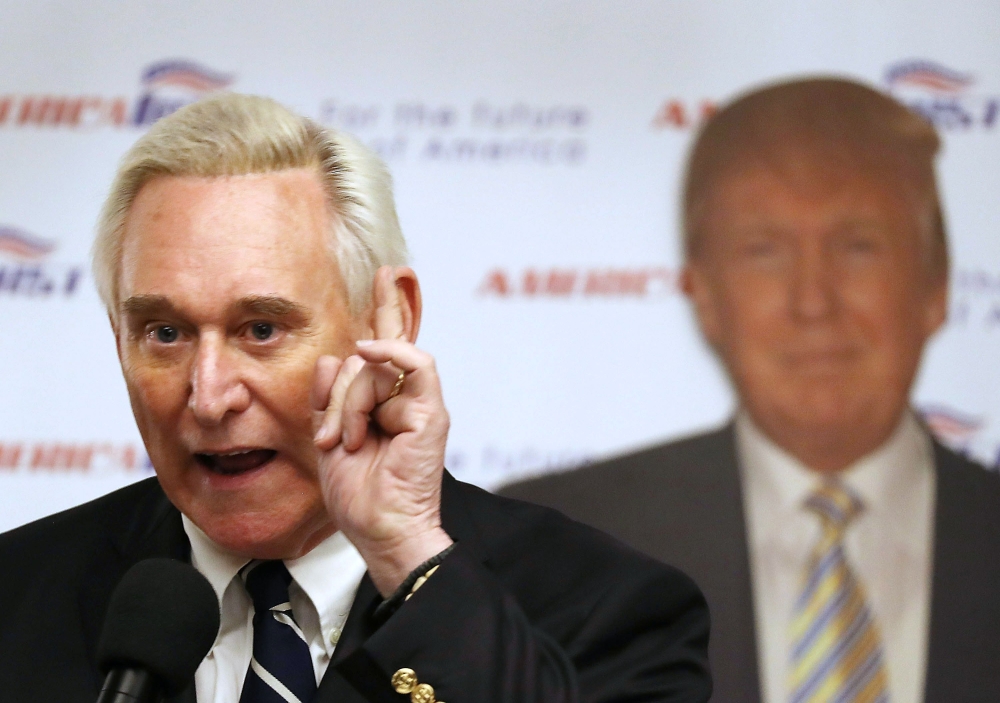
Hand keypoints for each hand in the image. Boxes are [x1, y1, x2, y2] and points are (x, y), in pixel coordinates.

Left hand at [311, 266, 452, 595]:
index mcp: (384, 403)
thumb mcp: (328, 436)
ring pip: (373, 368)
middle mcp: (405, 399)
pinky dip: (391, 353)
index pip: (385, 348)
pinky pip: (416, 364)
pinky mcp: (431, 412)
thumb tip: (339, 355)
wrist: (379, 528)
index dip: (387, 311)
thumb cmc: (358, 493)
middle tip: (349, 387)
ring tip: (345, 443)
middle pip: (370, 356)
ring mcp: (421, 404)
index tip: (385, 276)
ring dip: (347, 404)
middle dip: (353, 367)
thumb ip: (331, 395)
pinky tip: (371, 350)